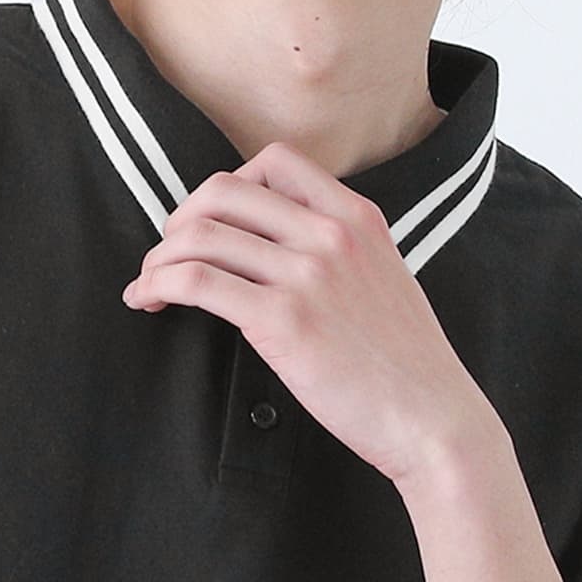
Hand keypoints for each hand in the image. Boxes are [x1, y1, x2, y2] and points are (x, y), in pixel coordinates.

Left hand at [121, 140, 499, 488]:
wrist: (433, 420)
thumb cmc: (407, 366)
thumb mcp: (385, 280)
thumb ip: (340, 252)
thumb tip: (278, 251)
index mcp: (357, 217)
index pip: (274, 161)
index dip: (227, 186)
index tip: (211, 222)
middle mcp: (330, 235)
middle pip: (223, 191)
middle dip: (180, 220)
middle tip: (167, 256)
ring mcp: (307, 275)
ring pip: (200, 235)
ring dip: (159, 258)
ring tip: (148, 284)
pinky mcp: (283, 321)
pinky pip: (198, 282)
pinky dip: (157, 285)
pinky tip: (147, 300)